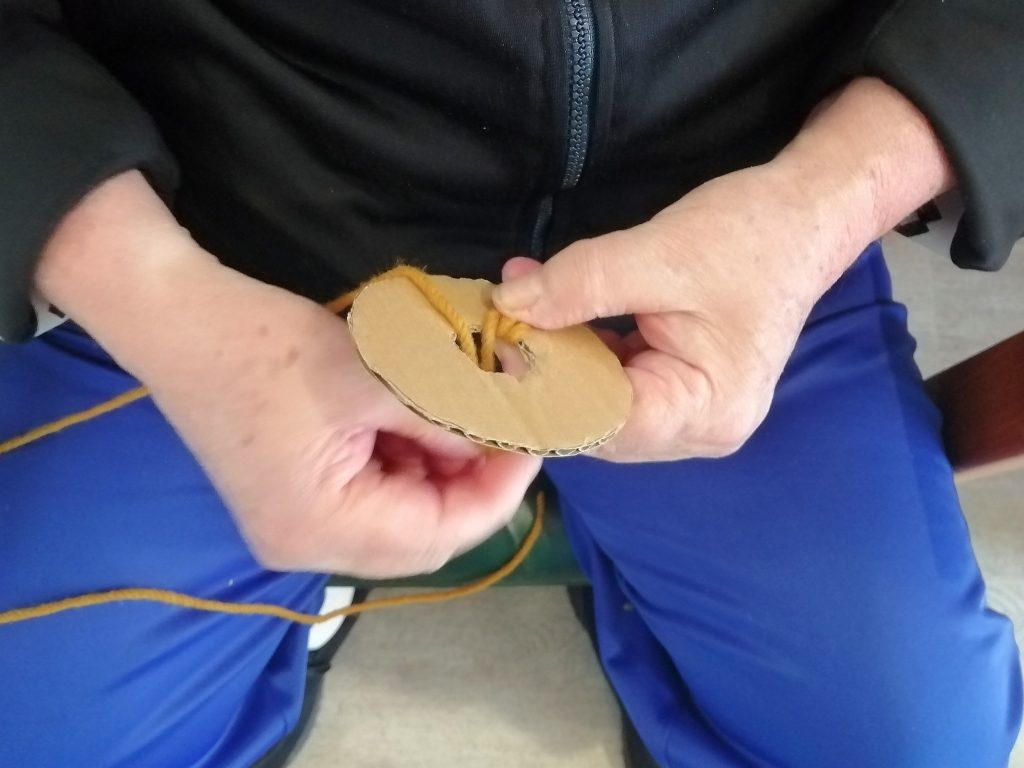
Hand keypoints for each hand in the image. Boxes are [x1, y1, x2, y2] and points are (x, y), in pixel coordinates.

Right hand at [37, 172, 540, 576]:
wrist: (177, 317)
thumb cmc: (268, 344)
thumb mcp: (377, 378)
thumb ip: (449, 419)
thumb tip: (507, 438)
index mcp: (323, 529)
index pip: (440, 534)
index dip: (498, 492)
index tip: (532, 442)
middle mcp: (307, 548)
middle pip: (421, 537)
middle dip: (471, 485)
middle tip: (503, 429)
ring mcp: (294, 529)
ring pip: (399, 520)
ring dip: (439, 473)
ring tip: (460, 417)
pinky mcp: (290, 503)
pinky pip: (368, 501)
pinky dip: (404, 466)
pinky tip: (417, 423)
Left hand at [494, 79, 953, 461]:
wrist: (805, 215)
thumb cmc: (749, 235)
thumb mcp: (657, 253)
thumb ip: (577, 284)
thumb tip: (507, 305)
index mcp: (705, 412)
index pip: (602, 424)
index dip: (543, 391)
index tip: (496, 351)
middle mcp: (700, 431)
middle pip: (597, 422)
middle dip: (547, 373)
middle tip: (499, 327)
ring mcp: (693, 417)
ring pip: (601, 404)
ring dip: (561, 359)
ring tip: (522, 312)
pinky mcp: (683, 391)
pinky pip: (618, 385)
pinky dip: (584, 352)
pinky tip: (556, 315)